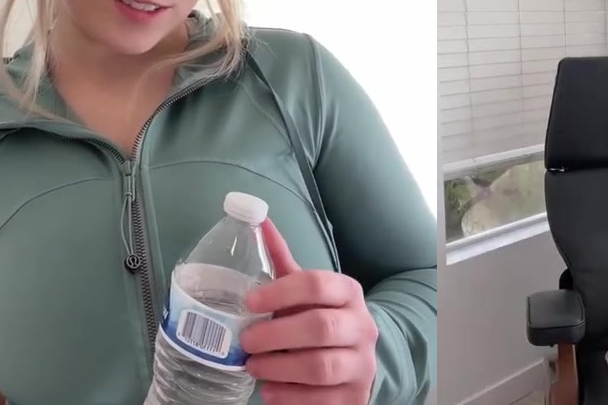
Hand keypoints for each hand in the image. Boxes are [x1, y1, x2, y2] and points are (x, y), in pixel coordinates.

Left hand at [240, 219, 377, 403]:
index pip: (316, 284)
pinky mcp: (355, 397)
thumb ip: (282, 262)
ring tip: (252, 366)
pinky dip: (289, 396)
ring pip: (320, 367)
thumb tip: (257, 220)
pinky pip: (321, 400)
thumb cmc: (322, 318)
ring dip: (278, 367)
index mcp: (347, 293)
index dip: (280, 292)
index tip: (249, 301)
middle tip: (245, 340)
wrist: (358, 360)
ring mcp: (362, 365)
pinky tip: (270, 390)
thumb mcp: (306, 291)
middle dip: (275, 334)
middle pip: (320, 327)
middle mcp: (361, 326)